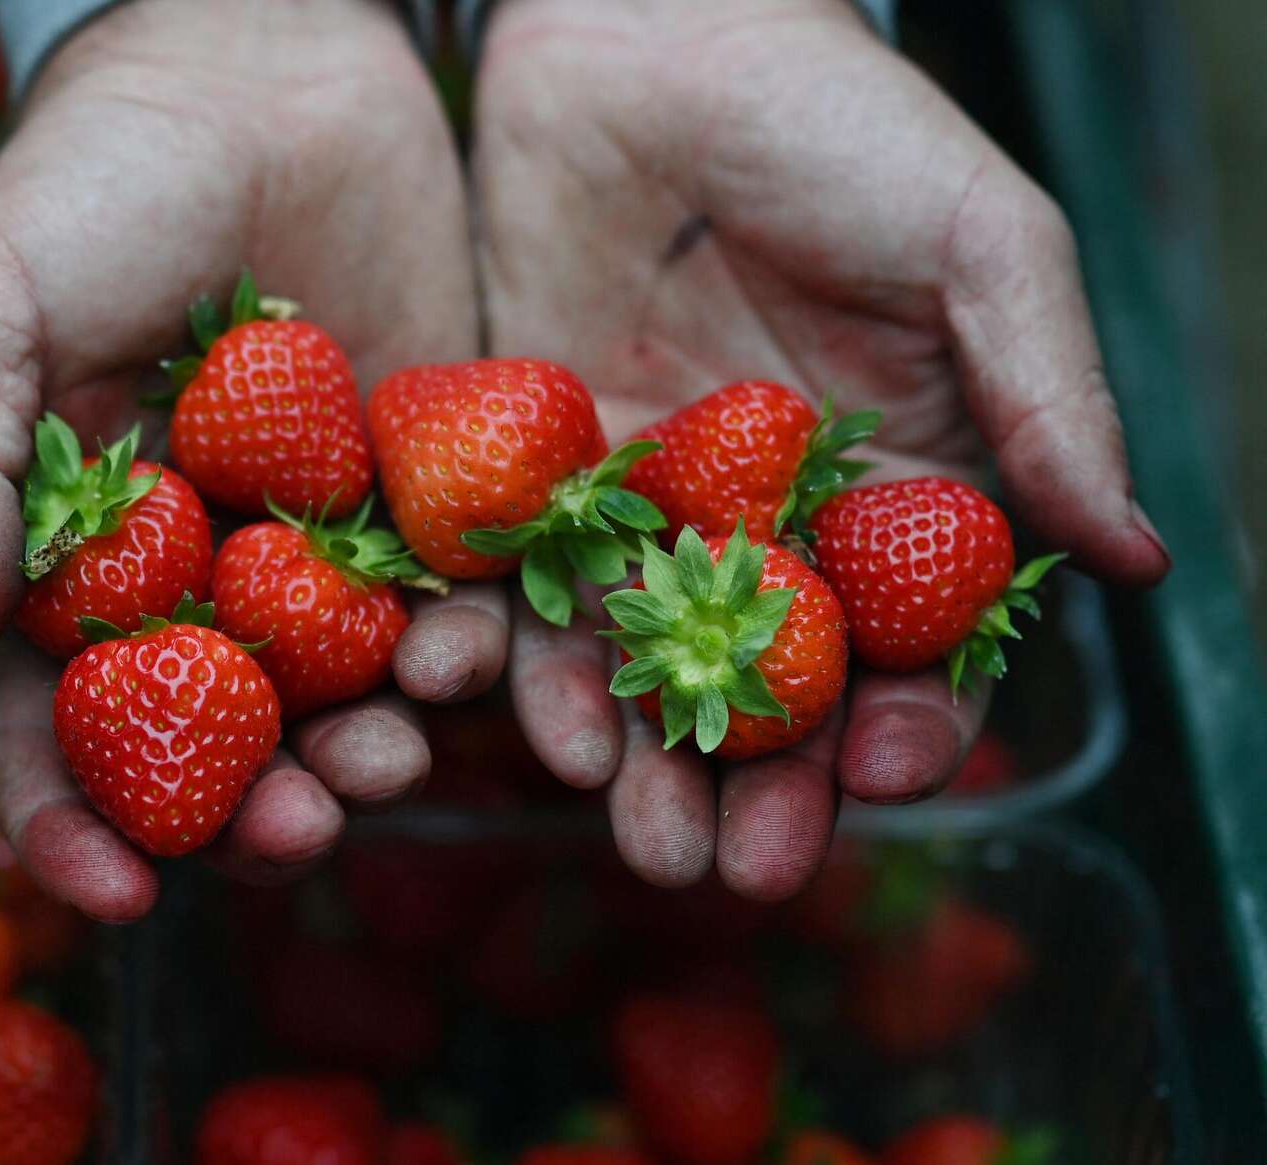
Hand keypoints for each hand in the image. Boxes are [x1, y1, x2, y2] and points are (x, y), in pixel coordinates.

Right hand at [0, 0, 477, 920]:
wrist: (264, 55)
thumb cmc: (92, 181)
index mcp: (67, 563)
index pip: (50, 727)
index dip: (68, 824)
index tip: (115, 894)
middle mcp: (189, 578)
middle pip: (210, 747)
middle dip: (247, 818)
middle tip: (298, 835)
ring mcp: (312, 546)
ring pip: (337, 701)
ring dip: (365, 758)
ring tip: (397, 761)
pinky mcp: (425, 497)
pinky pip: (448, 607)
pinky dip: (463, 659)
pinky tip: (474, 666)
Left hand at [466, 0, 1169, 898]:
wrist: (649, 27)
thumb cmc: (838, 118)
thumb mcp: (979, 242)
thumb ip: (1045, 397)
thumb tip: (1136, 560)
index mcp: (895, 481)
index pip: (916, 638)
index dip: (911, 716)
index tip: (894, 771)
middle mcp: (769, 514)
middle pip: (770, 685)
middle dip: (758, 784)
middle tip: (733, 870)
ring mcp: (646, 501)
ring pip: (641, 660)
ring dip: (636, 756)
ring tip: (630, 833)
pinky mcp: (533, 470)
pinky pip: (522, 584)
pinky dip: (514, 655)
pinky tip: (505, 712)